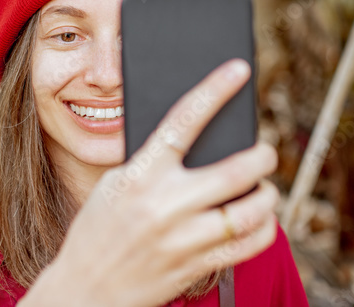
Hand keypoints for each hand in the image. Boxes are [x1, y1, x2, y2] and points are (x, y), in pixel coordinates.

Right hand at [23, 58, 279, 306]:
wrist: (86, 288)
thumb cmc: (99, 228)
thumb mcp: (116, 184)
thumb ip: (152, 163)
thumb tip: (198, 139)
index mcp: (141, 174)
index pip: (184, 120)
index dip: (214, 89)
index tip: (238, 69)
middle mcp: (165, 204)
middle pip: (235, 170)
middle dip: (262, 155)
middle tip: (265, 151)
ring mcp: (183, 239)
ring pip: (249, 210)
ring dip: (268, 194)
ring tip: (265, 188)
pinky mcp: (195, 267)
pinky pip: (248, 245)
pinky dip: (265, 228)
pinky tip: (261, 219)